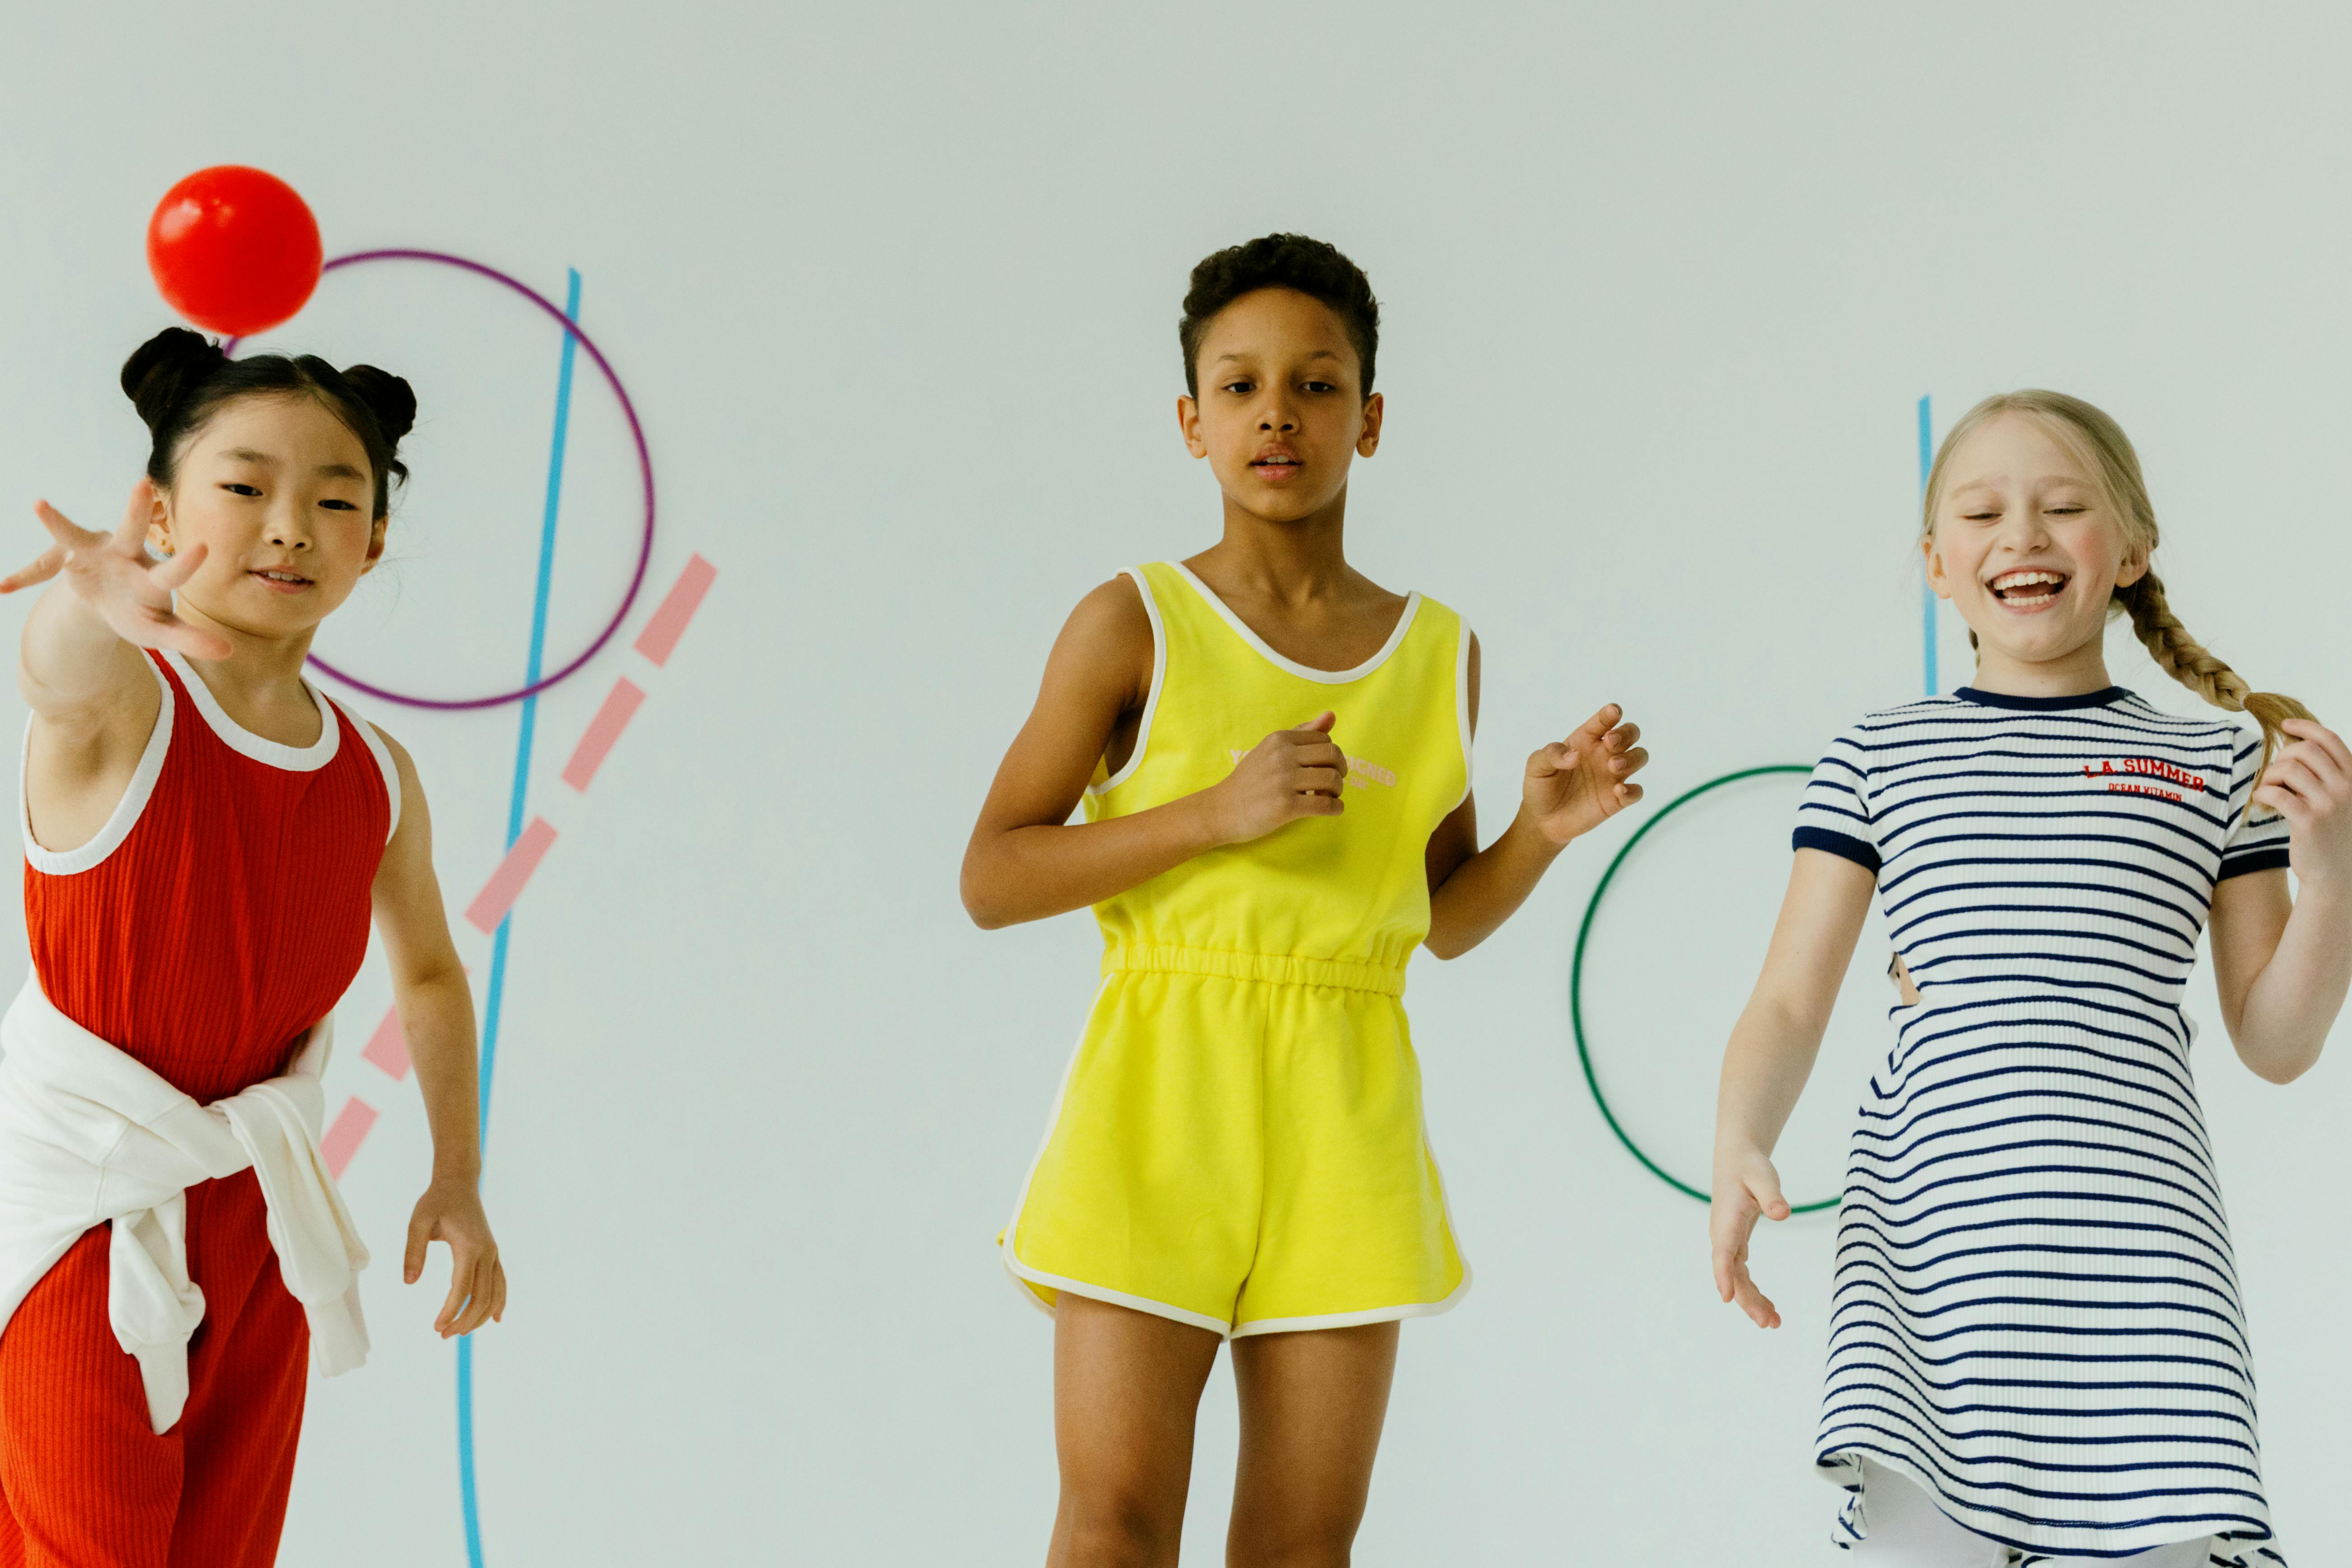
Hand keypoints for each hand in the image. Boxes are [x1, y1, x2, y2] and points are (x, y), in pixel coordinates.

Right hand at [0, 481, 231, 659]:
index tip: (204, 547)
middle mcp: (127, 556)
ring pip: (77, 536)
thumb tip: (229, 652)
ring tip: (39, 505)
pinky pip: (42, 566)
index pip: (172, 571)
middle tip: (143, 483)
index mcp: (153, 578)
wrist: (113, 601)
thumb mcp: (162, 632)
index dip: (186, 563)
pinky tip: (5, 589)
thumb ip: (191, 639)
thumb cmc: (142, 613)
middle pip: (132, 532)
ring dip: (59, 523)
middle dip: (136, 509)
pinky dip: (24, 578)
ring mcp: (96, 553)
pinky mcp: (69, 557)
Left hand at [404, 1176, 506, 1337]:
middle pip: (482, 1297)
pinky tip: (494, 1318)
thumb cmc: (436, 1201)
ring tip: (460, 1331)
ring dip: (480, 1316)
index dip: (451, 1311)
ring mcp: (493, 1253)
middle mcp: (487, 1252)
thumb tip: (409, 1282)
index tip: (437, 1327)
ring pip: (494, 1294)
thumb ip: (413, 1252)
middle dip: (464, 1320)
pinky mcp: (492, 1253)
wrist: (459, 1183)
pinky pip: (501, 1283)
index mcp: (469, 1246)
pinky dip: (498, 1303)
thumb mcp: (418, 1222)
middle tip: (443, 1335)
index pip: (462, 1288)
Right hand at [1204, 711, 1346, 843]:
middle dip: (1341, 769)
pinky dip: (1336, 808)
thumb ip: (1302, 733)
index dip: (1331, 754)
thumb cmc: (1250, 780)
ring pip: (1332, 779)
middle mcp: (1282, 756)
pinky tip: (1333, 809)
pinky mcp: (1286, 806)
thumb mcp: (1272, 749)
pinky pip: (1325, 804)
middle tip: (1334, 782)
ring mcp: (1284, 781)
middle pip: (1333, 755)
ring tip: (1330, 796)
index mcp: (1280, 738)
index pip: (1324, 738)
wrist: (1222, 809)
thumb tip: (1331, 715)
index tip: (1324, 767)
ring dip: (1338, 790)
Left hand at [1523, 704, 1647, 844]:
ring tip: (1613, 766)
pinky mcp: (1617, 800)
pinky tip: (1617, 791)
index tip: (1613, 712)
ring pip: (1639, 757)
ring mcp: (1612, 776)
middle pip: (1631, 733)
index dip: (1611, 713)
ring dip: (1631, 758)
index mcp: (1586, 739)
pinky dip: (1632, 790)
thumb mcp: (1537, 766)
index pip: (1604, 720)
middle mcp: (1603, 754)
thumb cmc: (1541, 787)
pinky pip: (1636, 791)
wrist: (1542, 820)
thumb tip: (1574, 755)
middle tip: (1610, 743)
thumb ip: (1551, 754)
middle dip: (1626, 734)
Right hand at [1710, 1145, 1789, 1328]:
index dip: (1723, 1275)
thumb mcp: (1763, 1176)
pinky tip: (1770, 1308)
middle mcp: (1723, 1235)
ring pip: (1737, 1279)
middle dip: (1747, 1300)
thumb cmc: (1749, 1167)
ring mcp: (1727, 1242)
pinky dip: (1754, 1292)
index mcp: (1727, 1220)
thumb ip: (1772, 1195)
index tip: (1727, 1297)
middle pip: (1731, 1274)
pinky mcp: (1735, 1245)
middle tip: (1767, 1322)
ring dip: (1752, 1301)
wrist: (1736, 1160)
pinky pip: (1742, 1274)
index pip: (1722, 1252)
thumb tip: (1782, 1213)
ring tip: (1773, 1322)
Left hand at [2256, 719, 2351, 888]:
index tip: (2285, 725)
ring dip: (2271, 776)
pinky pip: (2277, 793)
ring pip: (2288, 769)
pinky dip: (2263, 793)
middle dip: (2283, 756)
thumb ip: (2325, 774)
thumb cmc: (2331, 832)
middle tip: (2275, 773)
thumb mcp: (2338, 797)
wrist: (2336, 873)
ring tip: (2269, 789)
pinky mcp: (2310, 821)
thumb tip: (2293, 745)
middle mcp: (2346, 787)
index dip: (2305, 727)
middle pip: (2305, 750)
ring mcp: (2330, 804)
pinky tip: (2262, 800)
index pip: (2330, 740)